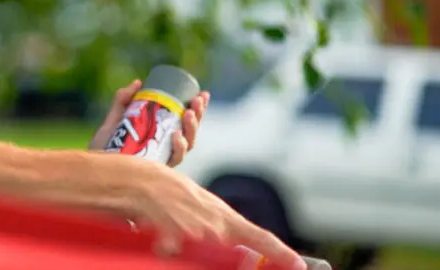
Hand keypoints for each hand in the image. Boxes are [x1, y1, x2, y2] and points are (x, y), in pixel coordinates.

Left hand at [88, 79, 209, 166]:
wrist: (90, 174)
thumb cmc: (103, 152)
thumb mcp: (113, 123)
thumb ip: (122, 103)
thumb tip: (137, 83)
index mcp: (161, 138)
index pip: (185, 122)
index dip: (198, 109)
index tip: (202, 94)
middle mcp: (165, 152)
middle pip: (190, 133)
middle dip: (198, 116)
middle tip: (196, 102)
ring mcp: (162, 163)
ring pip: (187, 146)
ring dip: (191, 129)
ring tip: (188, 114)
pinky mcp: (157, 173)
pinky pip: (173, 161)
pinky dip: (178, 148)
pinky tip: (176, 136)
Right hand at [125, 159, 305, 269]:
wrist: (139, 180)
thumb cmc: (167, 190)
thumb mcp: (198, 206)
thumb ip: (215, 226)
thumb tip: (227, 243)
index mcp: (224, 216)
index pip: (261, 237)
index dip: (281, 253)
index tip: (300, 265)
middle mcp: (216, 226)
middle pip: (226, 254)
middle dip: (217, 256)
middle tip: (191, 239)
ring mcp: (198, 232)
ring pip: (197, 255)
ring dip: (182, 248)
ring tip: (168, 227)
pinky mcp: (178, 237)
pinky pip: (172, 254)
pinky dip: (164, 248)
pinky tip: (157, 233)